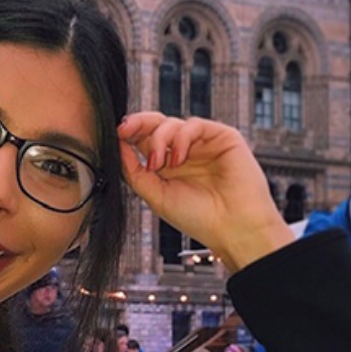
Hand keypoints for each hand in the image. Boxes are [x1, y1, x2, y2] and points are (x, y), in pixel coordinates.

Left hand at [116, 113, 294, 273]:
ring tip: (162, 164)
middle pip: (157, 124)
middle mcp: (186, 152)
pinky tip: (180, 158)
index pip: (146, 139)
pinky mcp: (223, 137)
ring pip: (173, 123)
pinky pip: (195, 125)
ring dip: (160, 139)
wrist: (233, 228)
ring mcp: (204, 144)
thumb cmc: (199, 218)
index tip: (117, 135)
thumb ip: (134, 171)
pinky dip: (181, 137)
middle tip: (126, 131)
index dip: (130, 132)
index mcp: (169, 165)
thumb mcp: (156, 196)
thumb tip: (117, 146)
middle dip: (139, 124)